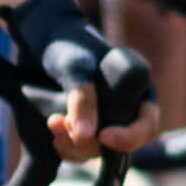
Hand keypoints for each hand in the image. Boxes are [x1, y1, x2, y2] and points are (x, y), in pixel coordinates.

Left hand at [4, 0, 159, 157]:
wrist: (38, 36)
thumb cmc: (65, 43)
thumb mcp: (73, 65)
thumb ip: (82, 96)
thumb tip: (88, 135)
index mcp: (137, 87)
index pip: (147, 123)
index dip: (130, 136)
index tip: (104, 136)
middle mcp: (125, 106)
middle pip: (120, 143)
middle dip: (91, 142)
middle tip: (61, 127)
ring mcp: (103, 118)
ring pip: (97, 149)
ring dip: (74, 144)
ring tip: (52, 124)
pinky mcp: (82, 126)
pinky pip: (80, 148)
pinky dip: (67, 146)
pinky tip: (53, 136)